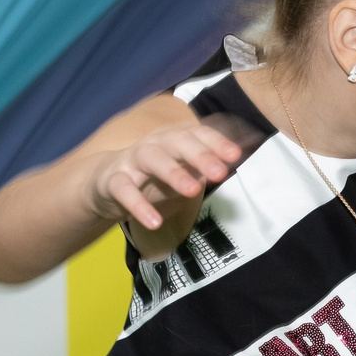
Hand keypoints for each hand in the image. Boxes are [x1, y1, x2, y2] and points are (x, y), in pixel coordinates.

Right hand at [85, 122, 245, 232]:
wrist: (105, 183)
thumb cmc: (154, 176)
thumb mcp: (184, 168)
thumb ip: (212, 162)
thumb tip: (250, 146)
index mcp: (174, 140)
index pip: (197, 133)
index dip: (216, 141)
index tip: (236, 154)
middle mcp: (154, 144)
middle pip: (177, 141)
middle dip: (200, 154)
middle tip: (220, 172)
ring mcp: (132, 160)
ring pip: (151, 158)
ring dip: (172, 173)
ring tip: (192, 191)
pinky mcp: (113, 181)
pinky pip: (124, 190)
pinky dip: (138, 205)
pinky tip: (153, 222)